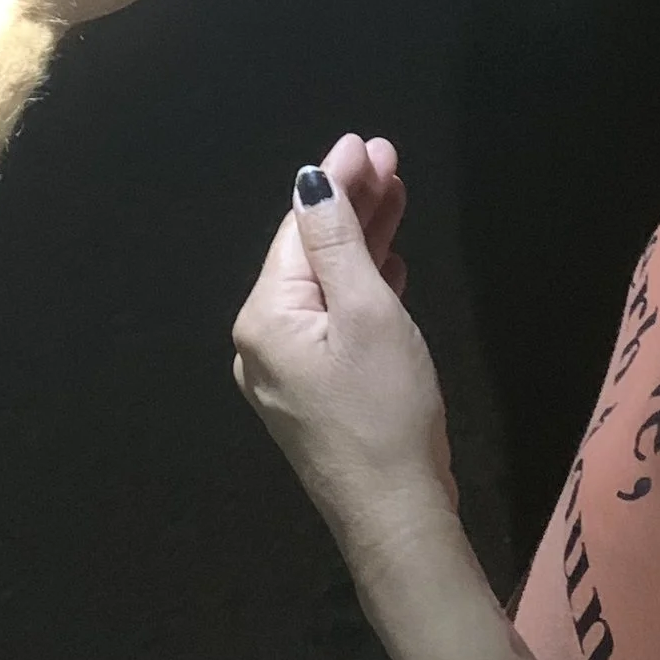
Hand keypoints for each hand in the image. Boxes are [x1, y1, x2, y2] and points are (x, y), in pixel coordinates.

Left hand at [232, 136, 453, 567]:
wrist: (398, 517)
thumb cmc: (386, 411)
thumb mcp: (368, 313)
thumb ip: (339, 242)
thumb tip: (311, 178)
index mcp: (265, 317)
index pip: (299, 229)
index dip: (336, 181)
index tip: (369, 141)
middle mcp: (261, 341)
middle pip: (310, 255)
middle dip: (352, 205)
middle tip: (393, 159)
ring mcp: (286, 372)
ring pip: (325, 287)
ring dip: (363, 242)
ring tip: (398, 194)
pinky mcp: (314, 394)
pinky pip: (333, 322)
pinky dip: (361, 288)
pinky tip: (387, 263)